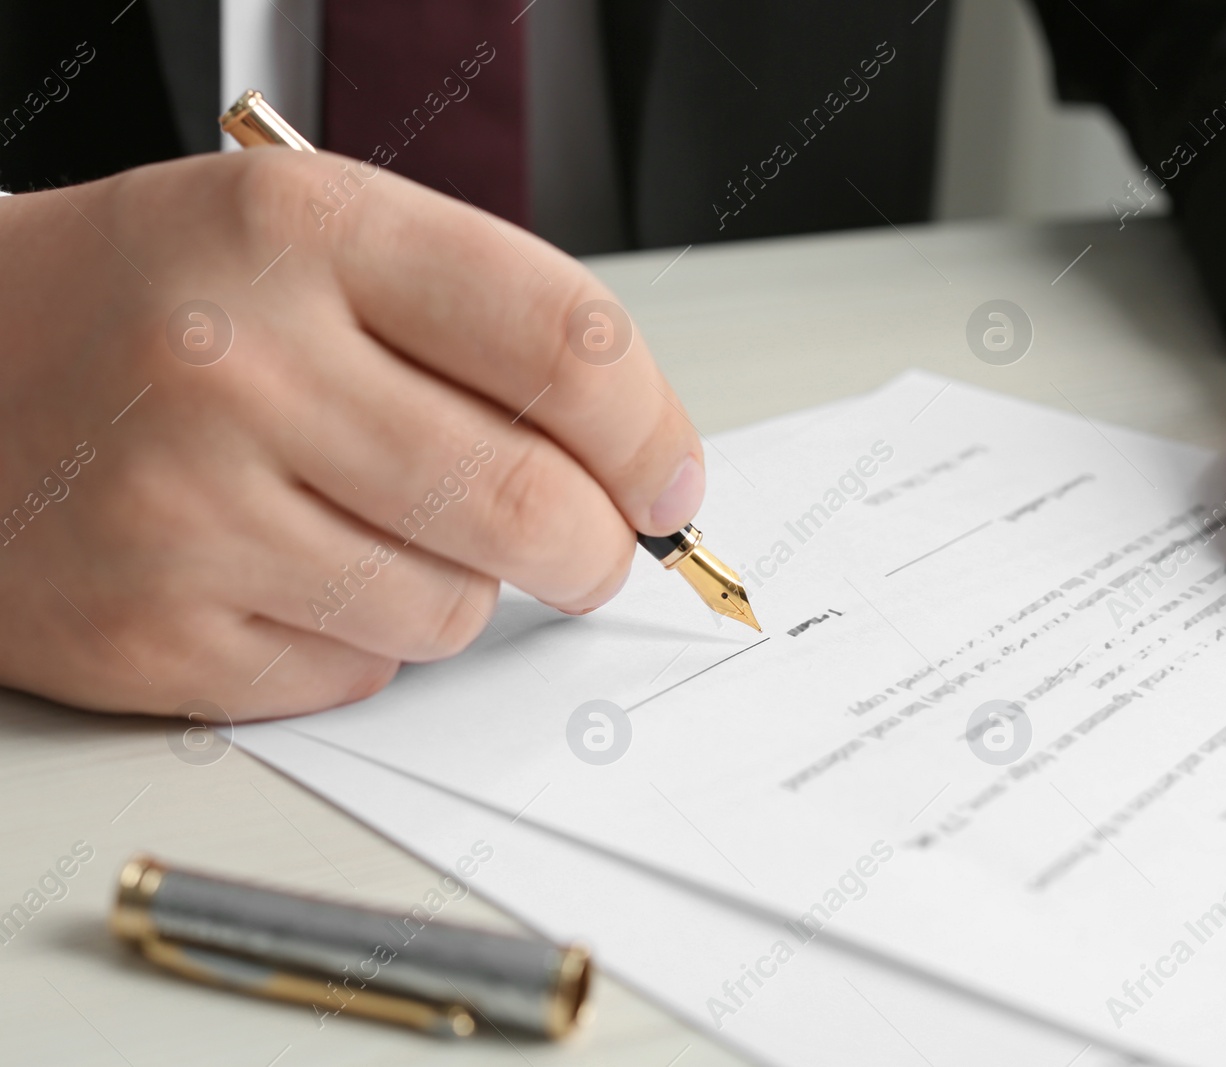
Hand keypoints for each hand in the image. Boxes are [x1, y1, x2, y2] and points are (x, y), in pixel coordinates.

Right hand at [0, 150, 703, 717]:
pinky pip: (358, 674)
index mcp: (308, 234)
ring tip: (382, 526)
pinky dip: (365, 640)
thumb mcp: (319, 240)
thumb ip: (489, 326)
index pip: (567, 345)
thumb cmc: (159, 302)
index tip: (669, 483)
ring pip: (453, 609)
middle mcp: (242, 366)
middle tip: (585, 544)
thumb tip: (644, 462)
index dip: (653, 435)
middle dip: (593, 546)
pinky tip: (294, 571)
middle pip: (530, 504)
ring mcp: (187, 510)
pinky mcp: (151, 633)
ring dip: (463, 586)